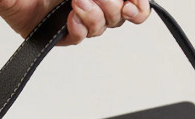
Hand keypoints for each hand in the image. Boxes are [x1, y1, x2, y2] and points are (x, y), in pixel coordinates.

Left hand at [0, 1, 150, 45]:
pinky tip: (71, 19)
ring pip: (100, 28)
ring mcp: (73, 16)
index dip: (138, 7)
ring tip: (77, 3)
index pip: (132, 2)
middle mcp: (89, 0)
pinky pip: (78, 39)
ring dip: (94, 16)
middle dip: (112, 7)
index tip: (133, 5)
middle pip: (119, 16)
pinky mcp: (56, 33)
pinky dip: (78, 29)